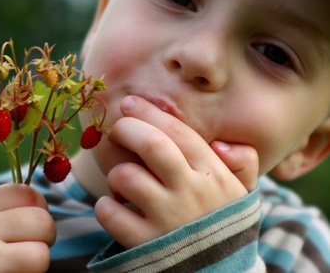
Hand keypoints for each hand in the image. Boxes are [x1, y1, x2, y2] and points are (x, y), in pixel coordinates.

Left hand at [95, 95, 257, 248]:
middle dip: (126, 128)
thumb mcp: (243, 193)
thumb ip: (243, 163)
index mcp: (213, 175)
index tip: (130, 103)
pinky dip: (106, 205)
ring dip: (116, 173)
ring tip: (123, 182)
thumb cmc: (222, 224)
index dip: (149, 112)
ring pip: (126, 176)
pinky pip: (110, 212)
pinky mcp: (143, 244)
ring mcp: (167, 219)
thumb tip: (219, 143)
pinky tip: (116, 206)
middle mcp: (191, 193)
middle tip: (116, 129)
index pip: (178, 132)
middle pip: (150, 144)